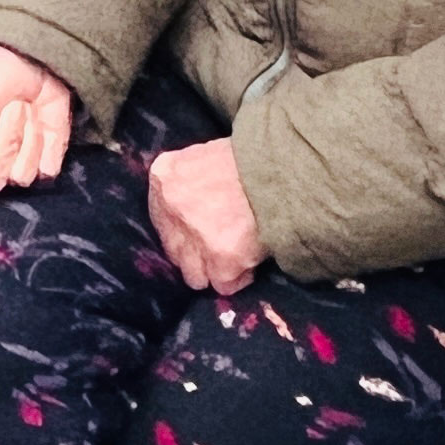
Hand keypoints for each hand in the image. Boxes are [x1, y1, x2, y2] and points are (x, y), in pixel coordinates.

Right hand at [0, 43, 74, 189]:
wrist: (32, 60)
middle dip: (2, 137)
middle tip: (5, 106)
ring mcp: (11, 167)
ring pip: (19, 174)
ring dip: (25, 136)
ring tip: (23, 109)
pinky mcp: (41, 164)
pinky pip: (46, 169)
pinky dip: (47, 141)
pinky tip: (41, 121)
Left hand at [144, 138, 266, 297]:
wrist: (282, 169)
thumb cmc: (248, 160)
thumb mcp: (204, 159)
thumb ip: (189, 185)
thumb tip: (190, 213)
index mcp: (164, 176)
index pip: (162, 220)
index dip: (184, 232)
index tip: (201, 234)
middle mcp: (171, 205)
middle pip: (175, 251)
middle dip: (198, 254)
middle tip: (223, 246)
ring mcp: (195, 234)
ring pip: (194, 275)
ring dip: (215, 271)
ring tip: (239, 255)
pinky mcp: (221, 257)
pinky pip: (224, 284)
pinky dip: (240, 277)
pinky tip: (252, 259)